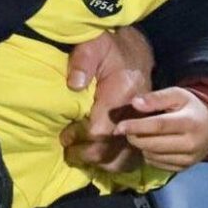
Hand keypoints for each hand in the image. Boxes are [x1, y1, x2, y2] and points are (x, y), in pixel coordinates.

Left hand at [60, 28, 153, 171]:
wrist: (134, 48)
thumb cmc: (109, 46)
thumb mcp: (92, 45)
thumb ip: (82, 62)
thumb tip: (74, 85)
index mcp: (122, 92)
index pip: (102, 129)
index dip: (82, 137)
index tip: (65, 137)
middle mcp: (136, 111)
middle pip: (114, 147)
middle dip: (88, 154)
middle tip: (68, 152)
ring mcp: (141, 120)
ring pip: (126, 155)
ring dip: (102, 162)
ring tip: (80, 158)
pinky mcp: (142, 126)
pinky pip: (134, 153)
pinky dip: (117, 162)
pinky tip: (100, 160)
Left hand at [114, 87, 207, 170]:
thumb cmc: (190, 107)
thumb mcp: (177, 95)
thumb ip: (156, 97)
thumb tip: (135, 103)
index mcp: (189, 122)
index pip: (158, 126)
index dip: (136, 126)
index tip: (118, 126)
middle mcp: (191, 144)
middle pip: (153, 144)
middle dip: (134, 137)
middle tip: (126, 128)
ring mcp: (188, 159)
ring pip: (152, 156)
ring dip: (141, 145)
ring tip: (142, 133)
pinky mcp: (183, 168)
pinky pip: (157, 164)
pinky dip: (149, 154)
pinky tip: (152, 143)